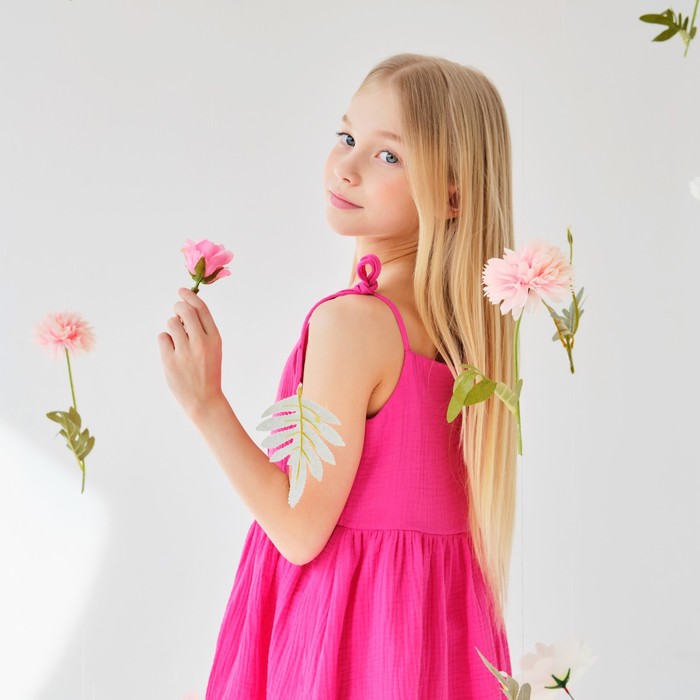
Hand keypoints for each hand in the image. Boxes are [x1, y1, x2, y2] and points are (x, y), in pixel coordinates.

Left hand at [157, 288, 223, 419]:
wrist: (204, 399)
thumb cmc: (208, 370)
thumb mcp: (214, 348)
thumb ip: (203, 329)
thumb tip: (185, 306)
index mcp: (215, 338)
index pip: (201, 308)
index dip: (190, 296)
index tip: (182, 291)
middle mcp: (201, 343)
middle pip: (184, 310)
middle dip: (178, 307)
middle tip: (177, 312)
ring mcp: (184, 352)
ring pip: (171, 323)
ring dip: (172, 327)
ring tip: (178, 340)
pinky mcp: (170, 360)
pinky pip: (162, 337)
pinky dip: (165, 341)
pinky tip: (172, 351)